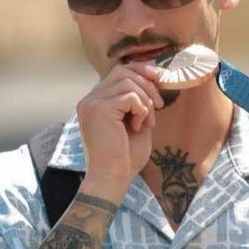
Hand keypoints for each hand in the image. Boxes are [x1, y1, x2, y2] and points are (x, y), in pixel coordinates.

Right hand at [76, 63, 163, 203]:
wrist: (113, 178)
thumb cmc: (124, 157)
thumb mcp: (135, 122)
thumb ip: (138, 101)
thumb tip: (153, 78)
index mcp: (96, 102)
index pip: (117, 71)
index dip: (139, 70)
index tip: (158, 78)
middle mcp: (90, 100)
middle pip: (122, 70)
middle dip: (147, 83)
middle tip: (159, 104)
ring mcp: (92, 103)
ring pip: (128, 82)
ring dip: (146, 101)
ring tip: (147, 122)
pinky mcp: (100, 110)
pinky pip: (130, 96)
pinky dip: (141, 110)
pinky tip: (139, 127)